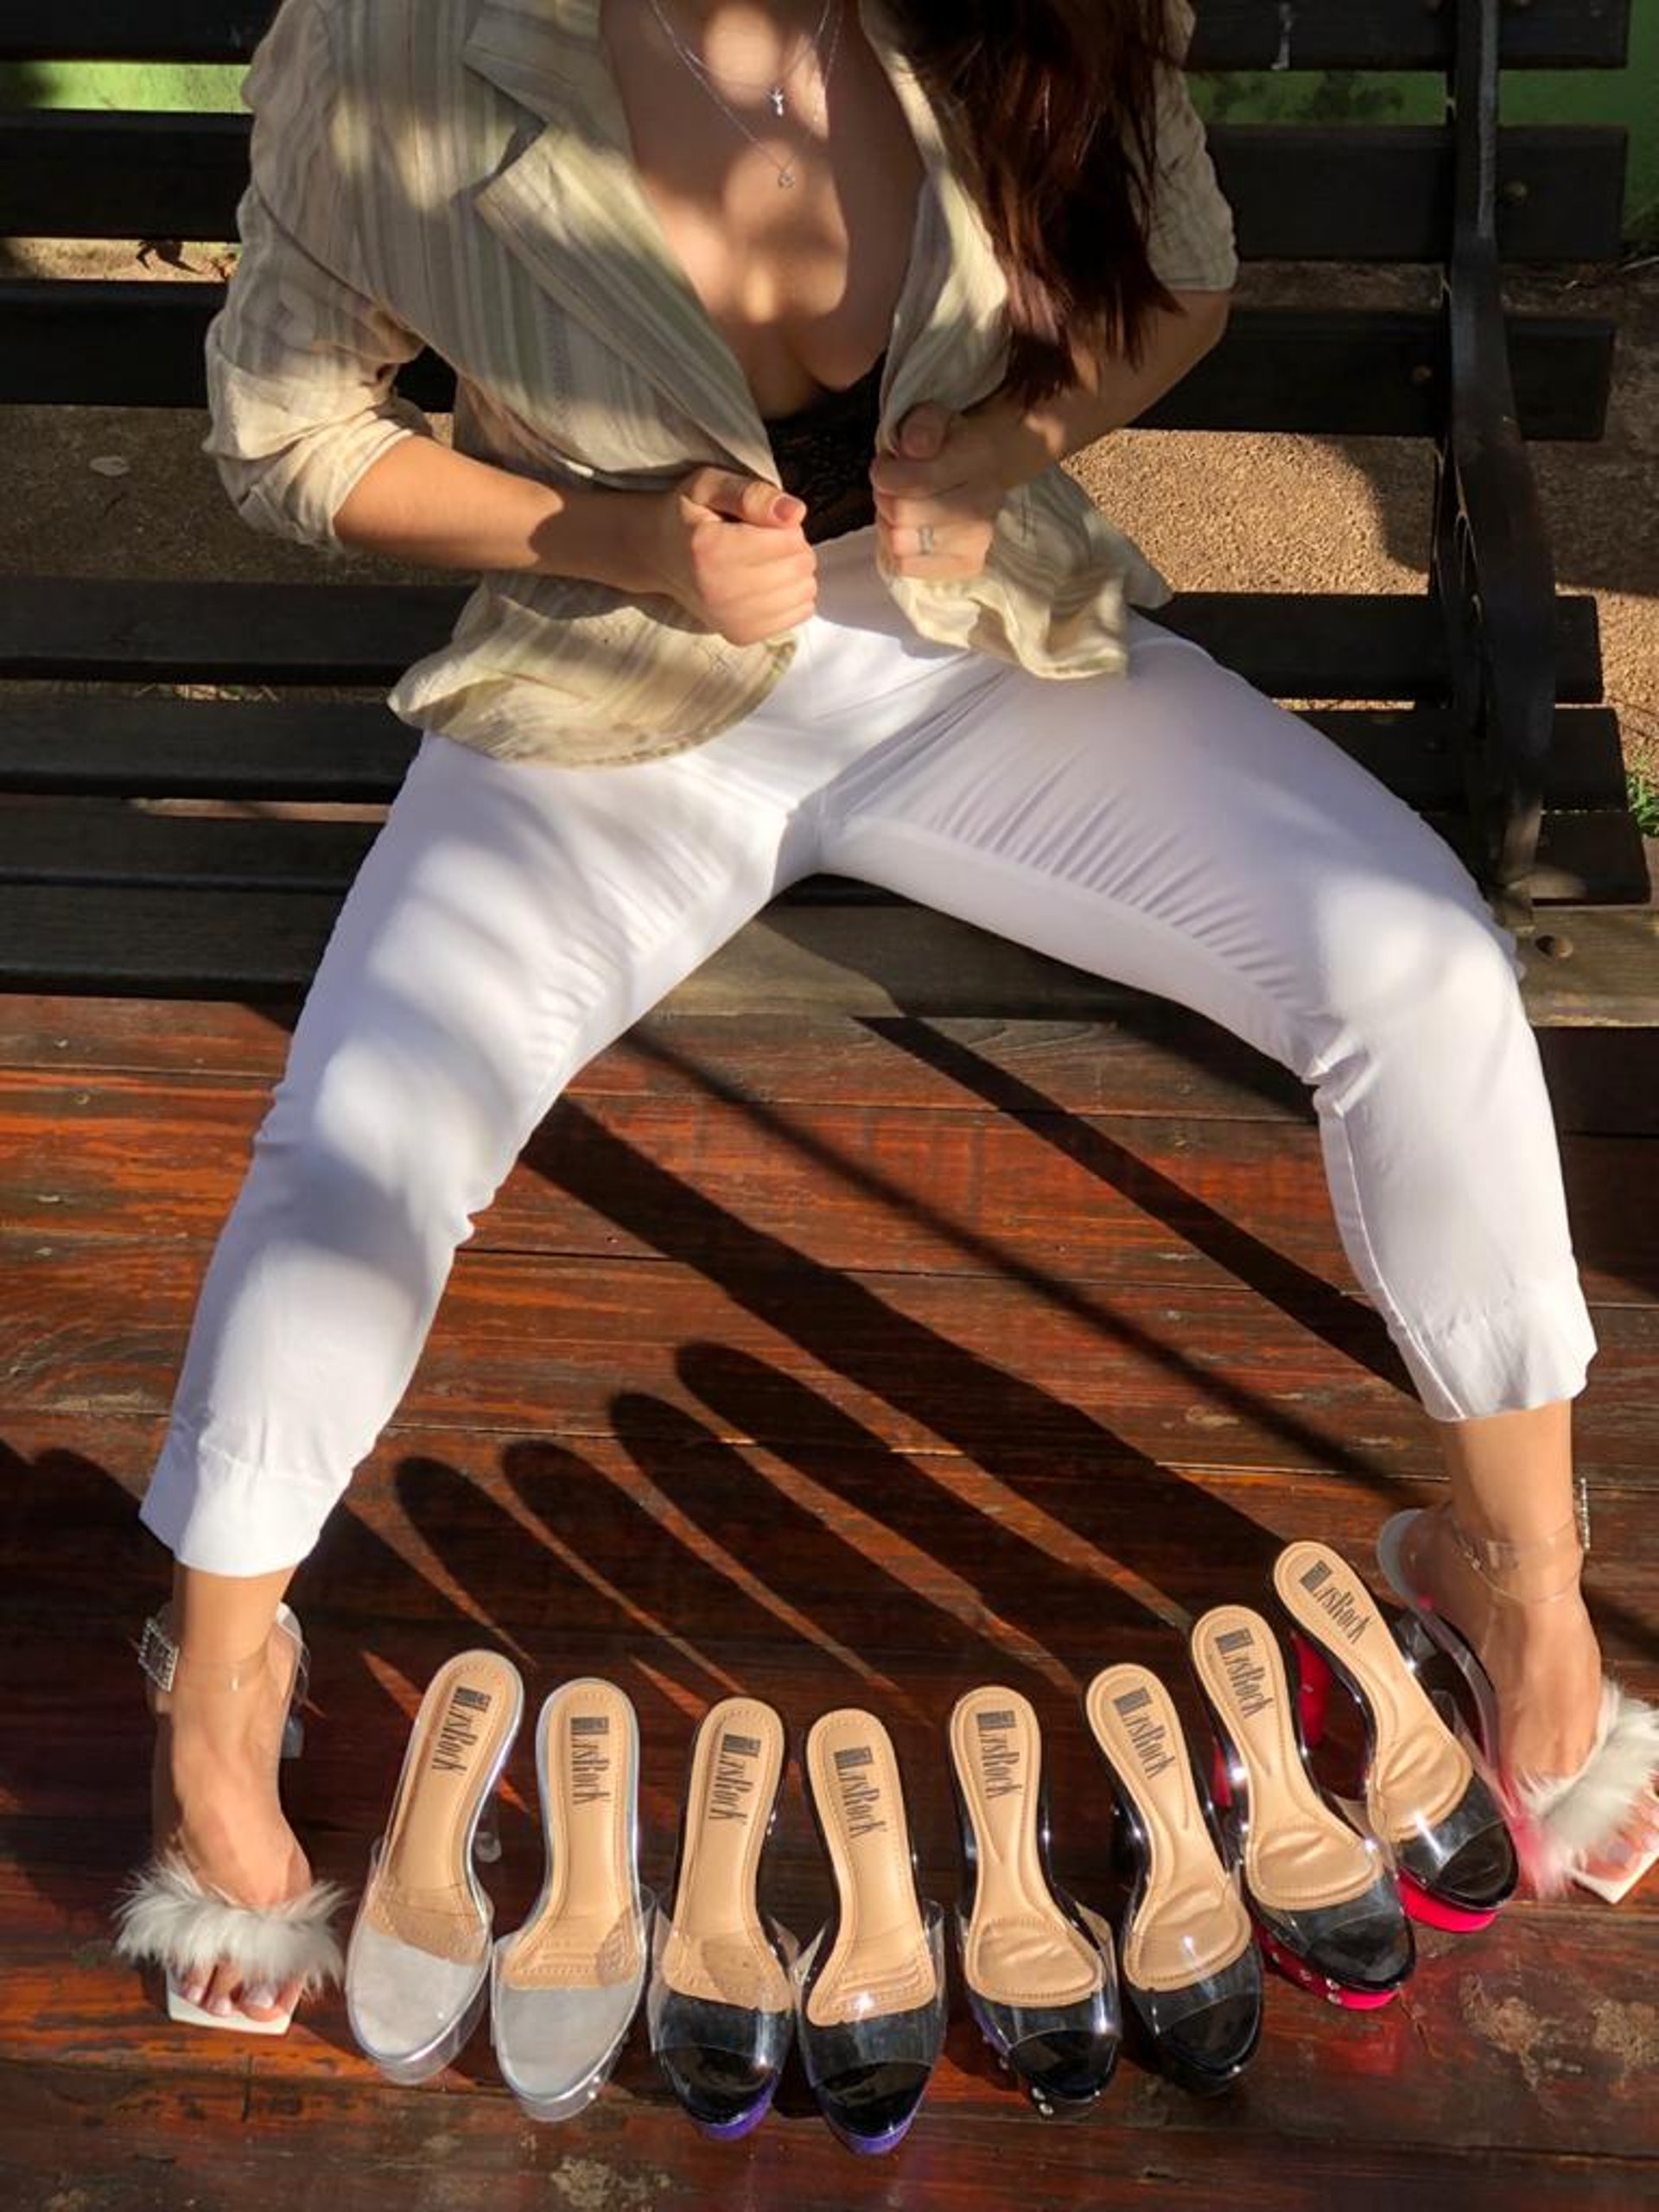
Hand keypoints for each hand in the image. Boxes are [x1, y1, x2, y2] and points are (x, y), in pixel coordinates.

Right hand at [641, 467, 816, 644]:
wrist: (660, 556)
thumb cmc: (689, 516)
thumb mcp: (711, 485)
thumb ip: (753, 494)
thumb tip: (796, 513)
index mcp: (712, 550)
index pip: (790, 540)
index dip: (786, 524)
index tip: (762, 522)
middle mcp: (719, 591)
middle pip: (799, 567)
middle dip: (793, 548)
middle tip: (764, 541)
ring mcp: (730, 619)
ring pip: (804, 592)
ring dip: (794, 573)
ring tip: (764, 562)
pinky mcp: (741, 635)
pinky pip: (799, 614)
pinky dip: (791, 596)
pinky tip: (766, 584)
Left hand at [869, 400, 1043, 580]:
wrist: (979, 472)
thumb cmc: (947, 445)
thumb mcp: (931, 419)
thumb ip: (920, 425)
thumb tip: (914, 449)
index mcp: (977, 458)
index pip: (913, 482)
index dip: (884, 474)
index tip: (886, 467)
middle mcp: (984, 503)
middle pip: (902, 516)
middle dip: (885, 500)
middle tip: (891, 491)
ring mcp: (979, 540)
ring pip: (900, 544)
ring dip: (889, 527)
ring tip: (901, 512)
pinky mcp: (968, 565)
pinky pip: (907, 567)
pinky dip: (896, 552)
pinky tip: (908, 534)